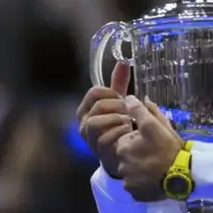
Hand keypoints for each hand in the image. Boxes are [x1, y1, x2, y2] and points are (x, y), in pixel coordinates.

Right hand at [76, 62, 133, 177]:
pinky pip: (105, 138)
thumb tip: (124, 61)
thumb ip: (119, 82)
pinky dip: (119, 132)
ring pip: (96, 122)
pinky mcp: (98, 150)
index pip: (94, 92)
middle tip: (128, 109)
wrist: (117, 151)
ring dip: (116, 118)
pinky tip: (129, 130)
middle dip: (116, 105)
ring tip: (128, 120)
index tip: (121, 97)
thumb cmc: (115, 123)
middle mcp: (84, 122)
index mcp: (86, 108)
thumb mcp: (117, 101)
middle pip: (98, 105)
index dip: (111, 92)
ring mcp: (89, 137)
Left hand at [116, 96, 182, 201]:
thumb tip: (129, 98)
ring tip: (157, 167)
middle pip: (128, 155)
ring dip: (140, 168)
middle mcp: (121, 166)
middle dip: (139, 153)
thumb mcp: (155, 124)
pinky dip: (143, 182)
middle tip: (156, 153)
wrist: (183, 176)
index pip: (127, 139)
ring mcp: (128, 182)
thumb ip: (140, 110)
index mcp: (123, 147)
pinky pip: (136, 185)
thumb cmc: (168, 148)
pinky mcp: (135, 194)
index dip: (139, 138)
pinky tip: (155, 178)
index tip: (152, 140)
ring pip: (132, 171)